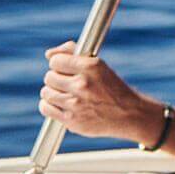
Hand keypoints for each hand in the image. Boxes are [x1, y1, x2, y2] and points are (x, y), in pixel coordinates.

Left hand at [39, 40, 157, 140]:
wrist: (128, 114)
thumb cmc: (111, 87)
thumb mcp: (98, 65)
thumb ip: (72, 53)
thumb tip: (48, 54)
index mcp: (91, 67)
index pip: (56, 61)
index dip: (60, 64)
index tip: (65, 69)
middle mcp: (83, 84)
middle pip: (49, 77)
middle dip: (57, 78)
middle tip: (67, 83)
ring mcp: (76, 104)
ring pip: (46, 92)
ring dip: (53, 92)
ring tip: (65, 94)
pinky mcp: (71, 120)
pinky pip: (46, 108)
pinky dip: (49, 106)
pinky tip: (60, 104)